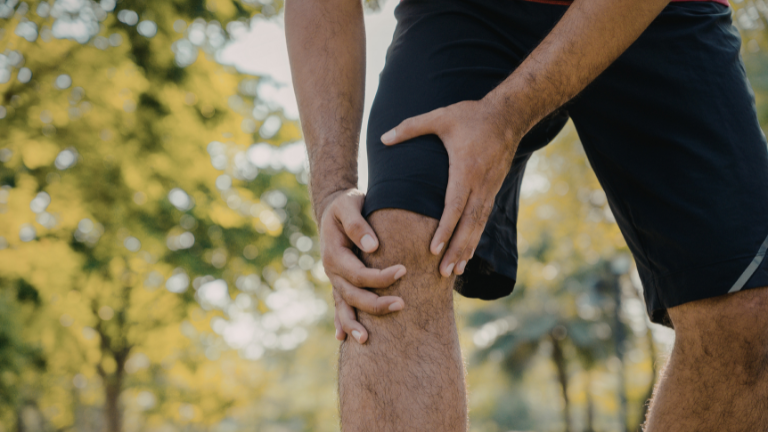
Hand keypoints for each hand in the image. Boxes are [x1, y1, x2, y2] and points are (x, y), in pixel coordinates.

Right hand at [317, 188, 406, 343]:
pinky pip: (338, 306)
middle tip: (402, 304)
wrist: (334, 208)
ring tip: (365, 340)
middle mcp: (332, 270)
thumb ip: (357, 224)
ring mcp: (335, 279)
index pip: (358, 273)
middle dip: (376, 304)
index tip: (403, 270)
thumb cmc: (346, 205)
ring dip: (353, 324)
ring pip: (343, 306)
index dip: (380, 276)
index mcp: (334, 253)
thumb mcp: (349, 205)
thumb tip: (373, 247)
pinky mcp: (340, 283)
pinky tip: (343, 339)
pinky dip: (340, 322)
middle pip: (352, 295)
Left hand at [381, 99, 519, 277]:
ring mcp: (489, 188)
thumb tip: (383, 138)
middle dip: (456, 249)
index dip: (444, 230)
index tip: (433, 250)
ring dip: (467, 249)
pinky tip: (467, 253)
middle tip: (444, 272)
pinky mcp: (493, 189)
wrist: (509, 114)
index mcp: (465, 169)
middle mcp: (480, 184)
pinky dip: (475, 238)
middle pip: (468, 224)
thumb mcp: (440, 117)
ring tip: (456, 272)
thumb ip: (411, 128)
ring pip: (478, 225)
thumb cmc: (471, 115)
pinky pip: (484, 219)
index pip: (454, 206)